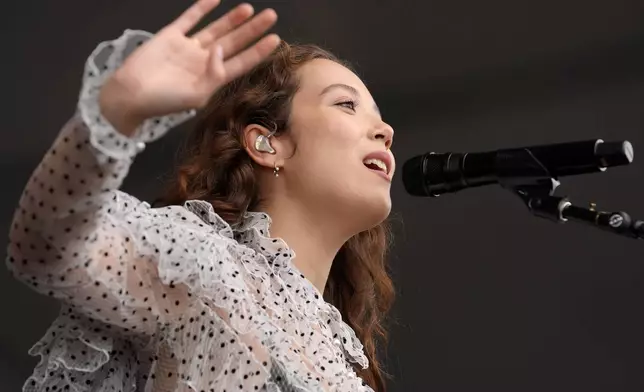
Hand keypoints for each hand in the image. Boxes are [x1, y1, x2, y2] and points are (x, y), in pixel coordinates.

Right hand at [99, 0, 279, 135]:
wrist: (131, 94)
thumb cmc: (165, 101)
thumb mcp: (197, 96)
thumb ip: (215, 74)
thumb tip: (222, 50)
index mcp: (212, 79)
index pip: (241, 62)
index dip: (258, 51)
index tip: (275, 39)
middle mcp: (204, 61)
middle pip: (234, 42)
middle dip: (252, 30)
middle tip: (271, 16)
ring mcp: (188, 47)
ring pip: (216, 29)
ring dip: (232, 19)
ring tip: (250, 9)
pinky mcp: (171, 36)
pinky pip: (190, 19)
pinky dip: (202, 8)